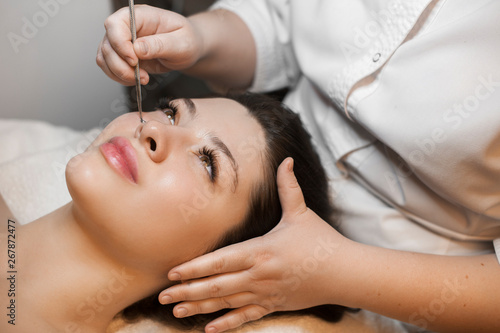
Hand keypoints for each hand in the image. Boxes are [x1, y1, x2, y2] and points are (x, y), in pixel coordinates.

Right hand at [96, 5, 203, 85]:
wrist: (188, 50)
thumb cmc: (187, 40)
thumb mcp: (181, 43)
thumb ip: (160, 45)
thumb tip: (138, 49)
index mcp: (140, 16)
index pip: (115, 24)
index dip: (120, 44)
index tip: (134, 60)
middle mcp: (127, 26)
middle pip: (107, 44)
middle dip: (121, 65)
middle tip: (142, 76)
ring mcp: (122, 41)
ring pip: (104, 58)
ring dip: (120, 73)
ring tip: (142, 78)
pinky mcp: (122, 56)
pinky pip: (109, 67)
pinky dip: (119, 77)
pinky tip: (136, 79)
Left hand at [159, 158, 348, 332]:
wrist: (344, 272)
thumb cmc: (320, 241)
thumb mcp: (302, 212)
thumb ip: (289, 187)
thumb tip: (287, 159)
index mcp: (261, 251)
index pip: (221, 261)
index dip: (195, 267)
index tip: (172, 272)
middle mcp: (258, 275)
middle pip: (217, 286)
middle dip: (188, 290)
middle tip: (163, 296)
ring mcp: (265, 293)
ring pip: (226, 303)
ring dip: (200, 307)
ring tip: (176, 311)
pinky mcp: (273, 305)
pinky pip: (246, 317)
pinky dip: (227, 324)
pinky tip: (209, 329)